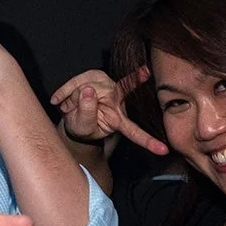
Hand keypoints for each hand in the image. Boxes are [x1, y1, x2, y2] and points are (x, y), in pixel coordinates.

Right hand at [50, 66, 168, 155]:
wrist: (71, 115)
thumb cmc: (80, 126)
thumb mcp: (80, 126)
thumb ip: (86, 112)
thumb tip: (88, 90)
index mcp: (118, 120)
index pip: (134, 131)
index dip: (147, 141)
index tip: (164, 150)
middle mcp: (118, 100)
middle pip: (104, 96)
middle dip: (82, 102)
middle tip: (68, 109)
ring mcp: (110, 86)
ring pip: (89, 86)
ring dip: (72, 97)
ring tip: (68, 106)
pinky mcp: (99, 76)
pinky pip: (80, 79)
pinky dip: (65, 90)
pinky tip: (61, 99)